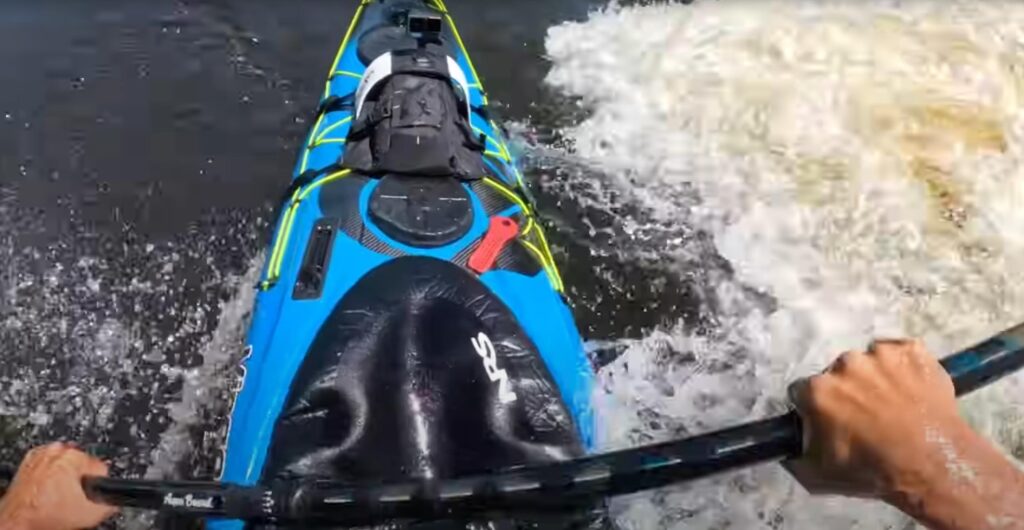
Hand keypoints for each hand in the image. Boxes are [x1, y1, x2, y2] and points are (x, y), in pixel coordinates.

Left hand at [0, 443, 116, 529]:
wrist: (16, 523)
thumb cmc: (44, 517)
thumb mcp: (91, 515)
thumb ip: (111, 502)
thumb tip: (115, 499)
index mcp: (74, 457)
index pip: (101, 468)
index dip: (98, 486)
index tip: (88, 498)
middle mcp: (57, 450)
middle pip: (82, 465)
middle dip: (80, 481)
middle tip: (71, 500)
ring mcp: (41, 455)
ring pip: (65, 464)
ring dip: (64, 478)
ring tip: (56, 497)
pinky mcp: (28, 462)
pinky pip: (48, 466)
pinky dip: (49, 476)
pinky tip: (46, 492)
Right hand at [786, 339, 966, 499]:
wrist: (936, 467)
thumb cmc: (875, 471)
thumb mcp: (819, 475)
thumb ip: (794, 456)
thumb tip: (786, 447)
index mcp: (818, 390)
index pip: (803, 390)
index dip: (815, 406)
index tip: (830, 419)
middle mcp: (845, 364)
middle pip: (837, 373)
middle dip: (847, 390)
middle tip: (866, 414)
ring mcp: (881, 354)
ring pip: (868, 361)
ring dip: (875, 377)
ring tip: (892, 403)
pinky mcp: (912, 350)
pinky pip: (898, 351)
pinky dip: (902, 366)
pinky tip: (909, 389)